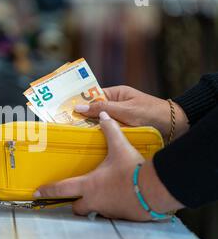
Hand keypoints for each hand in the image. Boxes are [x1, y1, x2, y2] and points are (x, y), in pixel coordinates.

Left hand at [35, 112, 183, 220]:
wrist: (155, 189)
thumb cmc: (132, 169)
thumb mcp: (120, 147)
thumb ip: (110, 131)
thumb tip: (103, 116)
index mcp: (88, 185)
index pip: (61, 190)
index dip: (47, 191)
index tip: (36, 193)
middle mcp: (94, 201)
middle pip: (76, 208)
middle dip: (75, 203)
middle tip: (79, 196)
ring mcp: (108, 211)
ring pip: (94, 211)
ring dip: (96, 205)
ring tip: (104, 195)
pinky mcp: (122, 217)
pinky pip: (112, 214)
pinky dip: (114, 207)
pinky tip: (122, 198)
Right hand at [75, 86, 189, 141]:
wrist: (174, 126)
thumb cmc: (151, 113)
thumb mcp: (124, 110)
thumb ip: (102, 109)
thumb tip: (78, 108)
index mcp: (115, 94)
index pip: (92, 96)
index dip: (78, 102)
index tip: (63, 109)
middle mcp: (115, 105)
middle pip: (93, 111)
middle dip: (81, 118)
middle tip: (64, 126)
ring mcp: (119, 118)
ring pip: (99, 123)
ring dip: (91, 129)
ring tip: (73, 136)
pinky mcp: (123, 131)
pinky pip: (107, 133)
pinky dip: (100, 137)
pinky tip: (89, 144)